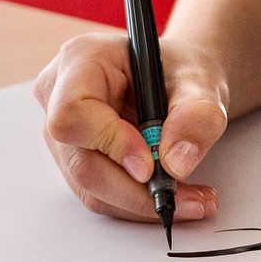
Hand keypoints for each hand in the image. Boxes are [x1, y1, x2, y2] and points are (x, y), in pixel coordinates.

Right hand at [35, 32, 229, 222]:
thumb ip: (197, 115)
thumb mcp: (202, 80)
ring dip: (141, 202)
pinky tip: (175, 195)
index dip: (111, 144)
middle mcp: (59, 96)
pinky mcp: (76, 158)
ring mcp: (64, 133)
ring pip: (90, 186)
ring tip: (193, 198)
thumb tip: (177, 161)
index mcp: (81, 59)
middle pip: (81, 161)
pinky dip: (138, 202)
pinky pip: (100, 194)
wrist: (179, 79)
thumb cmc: (180, 69)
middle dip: (136, 190)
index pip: (73, 113)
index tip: (152, 164)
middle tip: (187, 199)